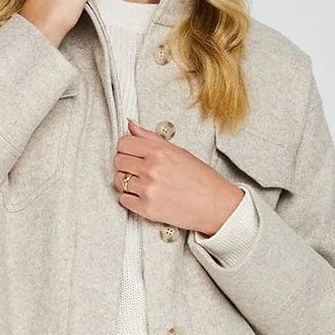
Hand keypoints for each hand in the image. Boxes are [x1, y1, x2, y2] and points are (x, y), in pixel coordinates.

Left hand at [112, 119, 243, 236]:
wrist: (216, 206)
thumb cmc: (202, 180)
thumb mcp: (178, 151)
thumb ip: (151, 138)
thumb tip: (132, 125)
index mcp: (159, 152)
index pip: (124, 143)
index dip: (126, 148)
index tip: (131, 152)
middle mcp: (151, 169)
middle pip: (118, 162)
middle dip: (125, 164)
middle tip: (136, 168)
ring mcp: (148, 189)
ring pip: (118, 181)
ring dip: (125, 181)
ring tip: (140, 182)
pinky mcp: (147, 209)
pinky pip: (124, 200)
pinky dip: (130, 198)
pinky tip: (142, 195)